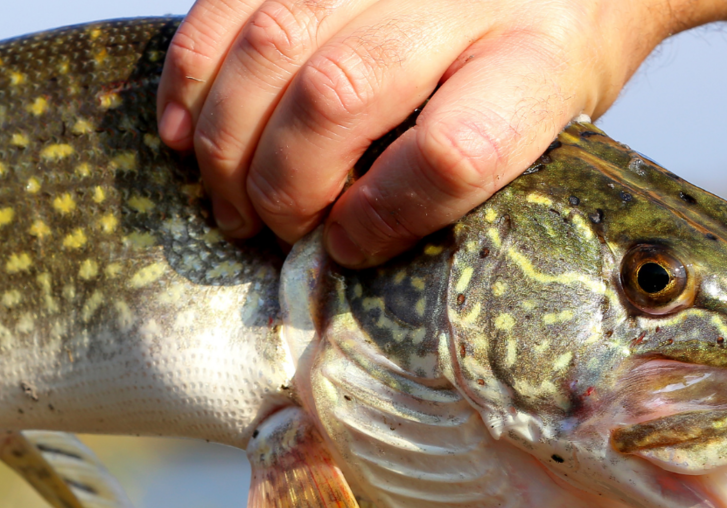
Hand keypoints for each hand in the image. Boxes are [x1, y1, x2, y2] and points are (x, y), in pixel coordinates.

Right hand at [155, 0, 682, 266]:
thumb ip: (460, 177)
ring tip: (227, 197)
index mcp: (539, 59)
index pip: (454, 150)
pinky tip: (183, 129)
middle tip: (272, 229)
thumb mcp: (543, 125)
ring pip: (275, 42)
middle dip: (284, 182)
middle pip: (340, 95)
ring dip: (228, 136)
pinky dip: (193, 70)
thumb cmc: (540, 57)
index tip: (348, 246)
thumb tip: (347, 247)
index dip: (384, 214)